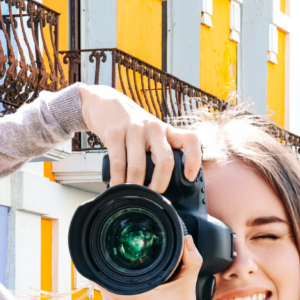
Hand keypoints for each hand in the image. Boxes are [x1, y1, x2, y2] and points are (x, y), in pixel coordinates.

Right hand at [78, 85, 200, 193]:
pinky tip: (117, 187)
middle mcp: (154, 128)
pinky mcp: (115, 134)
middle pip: (165, 161)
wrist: (105, 104)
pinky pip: (118, 164)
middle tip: (153, 195)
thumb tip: (167, 184)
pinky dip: (118, 180)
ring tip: (133, 195)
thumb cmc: (132, 124)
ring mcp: (134, 130)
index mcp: (167, 130)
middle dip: (159, 184)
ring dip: (135, 186)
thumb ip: (161, 151)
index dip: (194, 160)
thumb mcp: (152, 132)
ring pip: (139, 166)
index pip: (190, 140)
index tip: (189, 177)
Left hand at [100, 236, 202, 299]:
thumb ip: (190, 259)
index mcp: (132, 296)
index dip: (110, 258)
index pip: (107, 271)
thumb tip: (186, 239)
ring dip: (110, 277)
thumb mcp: (187, 283)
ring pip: (103, 285)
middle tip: (121, 255)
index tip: (117, 250)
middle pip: (103, 276)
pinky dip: (112, 287)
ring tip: (121, 268)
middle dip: (111, 265)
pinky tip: (122, 282)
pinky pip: (107, 295)